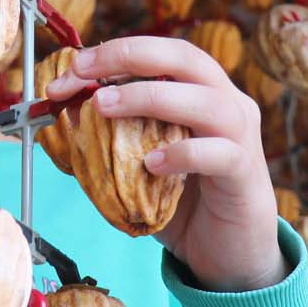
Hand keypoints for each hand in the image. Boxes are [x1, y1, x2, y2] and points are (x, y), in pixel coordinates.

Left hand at [45, 36, 286, 292]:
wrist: (226, 253)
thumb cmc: (184, 201)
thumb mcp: (140, 162)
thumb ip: (111, 138)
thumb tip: (63, 117)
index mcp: (201, 91)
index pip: (160, 54)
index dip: (114, 53)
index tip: (72, 69)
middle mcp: (226, 103)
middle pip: (185, 58)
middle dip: (129, 56)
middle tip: (84, 72)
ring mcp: (241, 136)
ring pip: (204, 100)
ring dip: (148, 97)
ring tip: (104, 106)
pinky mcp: (244, 174)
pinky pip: (219, 154)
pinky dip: (183, 154)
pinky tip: (151, 164)